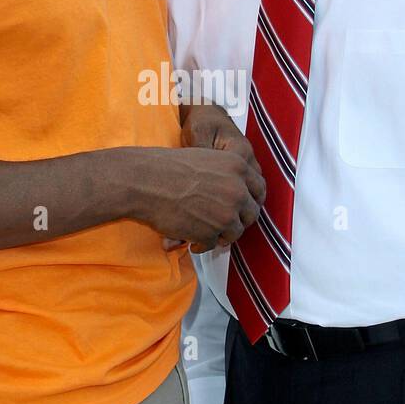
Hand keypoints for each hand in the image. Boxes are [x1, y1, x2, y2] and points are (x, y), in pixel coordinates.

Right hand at [178, 104, 263, 251]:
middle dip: (238, 221)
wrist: (144, 181)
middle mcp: (238, 189)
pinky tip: (189, 238)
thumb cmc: (168, 168)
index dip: (251, 200)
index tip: (243, 207)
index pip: (260, 188)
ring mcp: (226, 213)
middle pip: (252, 214)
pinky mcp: (211, 232)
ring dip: (221, 235)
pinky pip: (213, 244)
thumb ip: (227, 174)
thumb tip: (242, 195)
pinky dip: (202, 245)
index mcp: (238, 166)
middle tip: (222, 223)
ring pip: (235, 233)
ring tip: (202, 231)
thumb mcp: (206, 159)